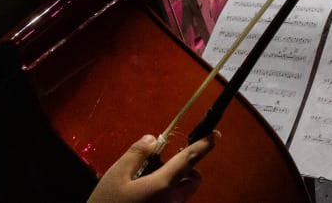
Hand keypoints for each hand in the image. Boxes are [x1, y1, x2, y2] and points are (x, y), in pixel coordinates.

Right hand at [88, 132, 216, 202]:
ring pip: (182, 194)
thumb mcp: (115, 176)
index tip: (215, 135)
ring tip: (147, 185)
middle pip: (192, 180)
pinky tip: (144, 198)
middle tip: (165, 167)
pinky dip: (166, 196)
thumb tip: (152, 139)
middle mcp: (172, 201)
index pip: (188, 160)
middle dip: (187, 170)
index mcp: (162, 185)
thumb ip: (136, 154)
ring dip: (174, 185)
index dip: (203, 146)